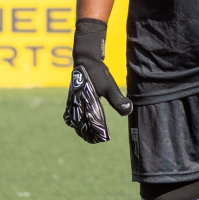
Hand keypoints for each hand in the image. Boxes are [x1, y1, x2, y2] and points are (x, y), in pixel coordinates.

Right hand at [63, 19, 131, 143]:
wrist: (86, 60)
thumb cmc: (98, 74)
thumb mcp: (110, 87)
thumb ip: (117, 100)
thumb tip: (127, 112)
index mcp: (86, 105)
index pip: (90, 124)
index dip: (97, 133)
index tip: (103, 139)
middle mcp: (77, 105)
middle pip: (79, 124)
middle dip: (86, 133)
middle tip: (94, 140)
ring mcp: (72, 101)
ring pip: (74, 119)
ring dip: (79, 127)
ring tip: (86, 135)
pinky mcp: (72, 97)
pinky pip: (70, 112)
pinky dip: (74, 120)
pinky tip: (77, 123)